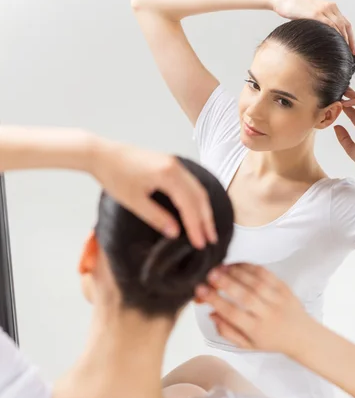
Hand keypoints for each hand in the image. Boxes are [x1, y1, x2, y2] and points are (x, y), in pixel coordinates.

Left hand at [94, 142, 216, 248]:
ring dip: (203, 209)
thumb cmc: (114, 176)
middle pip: (198, 196)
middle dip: (206, 219)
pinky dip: (196, 199)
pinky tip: (196, 210)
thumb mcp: (134, 201)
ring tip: (207, 228)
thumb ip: (156, 217)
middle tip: (211, 239)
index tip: (200, 244)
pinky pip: (189, 183)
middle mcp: (175, 167)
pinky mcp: (168, 164)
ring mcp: (173, 163)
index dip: (196, 226)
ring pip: (196, 189)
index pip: (189, 204)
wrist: (100, 153)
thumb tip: (175, 233)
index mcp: (168, 175)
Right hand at [195, 263, 309, 353]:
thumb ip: (227, 331)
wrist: (302, 336)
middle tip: (209, 275)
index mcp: (256, 330)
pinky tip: (237, 265)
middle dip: (225, 283)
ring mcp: (278, 299)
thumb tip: (211, 313)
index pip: (233, 314)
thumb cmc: (270, 340)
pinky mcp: (285, 288)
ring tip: (220, 268)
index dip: (215, 301)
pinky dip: (250, 267)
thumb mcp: (247, 345)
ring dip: (236, 273)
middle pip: (245, 296)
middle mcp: (268, 314)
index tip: (200, 291)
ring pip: (256, 282)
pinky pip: (267, 274)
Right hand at [273, 0, 354, 54]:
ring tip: (345, 51)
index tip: (352, 49)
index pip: (345, 23)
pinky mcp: (316, 13)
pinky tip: (337, 43)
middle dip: (350, 40)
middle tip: (352, 53)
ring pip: (340, 25)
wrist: (285, 1)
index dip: (350, 36)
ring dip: (344, 39)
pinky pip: (329, 25)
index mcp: (330, 7)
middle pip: (346, 25)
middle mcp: (330, 7)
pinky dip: (335, 34)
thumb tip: (322, 40)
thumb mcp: (311, 17)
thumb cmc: (295, 10)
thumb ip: (319, 25)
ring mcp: (324, 9)